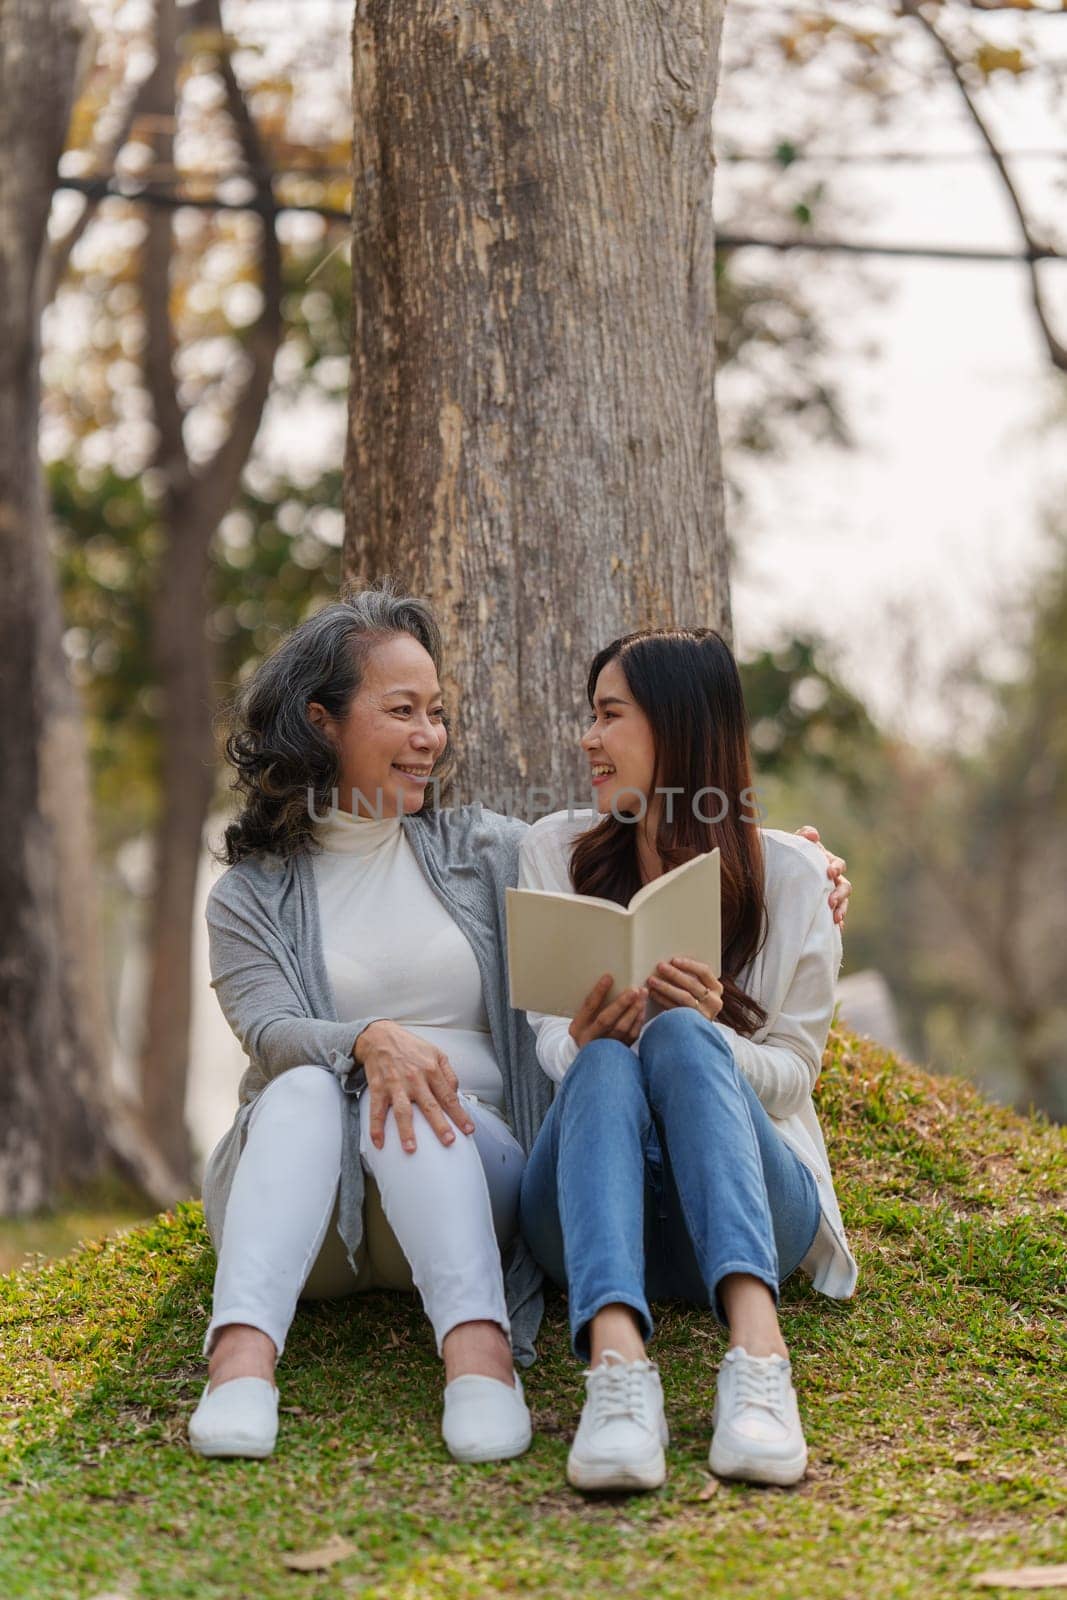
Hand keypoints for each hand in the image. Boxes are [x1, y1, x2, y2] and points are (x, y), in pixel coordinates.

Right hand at [354, 1020, 473, 1152]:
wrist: (380, 1036)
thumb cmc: (409, 1046)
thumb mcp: (436, 1053)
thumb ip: (448, 1073)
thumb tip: (456, 1093)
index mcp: (431, 1070)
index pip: (448, 1097)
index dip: (459, 1114)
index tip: (468, 1129)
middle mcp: (415, 1079)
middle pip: (429, 1106)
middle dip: (439, 1125)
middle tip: (448, 1141)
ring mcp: (395, 1085)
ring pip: (402, 1111)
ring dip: (406, 1131)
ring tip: (411, 1148)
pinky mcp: (378, 1088)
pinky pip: (377, 1111)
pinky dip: (376, 1128)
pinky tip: (378, 1142)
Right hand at [568, 974, 648, 1050]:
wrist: (591, 1057)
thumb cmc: (588, 1030)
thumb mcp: (582, 1020)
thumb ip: (593, 1006)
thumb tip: (609, 981)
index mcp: (578, 1027)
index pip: (588, 1007)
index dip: (598, 992)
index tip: (608, 977)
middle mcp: (590, 1038)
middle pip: (606, 1019)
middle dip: (621, 1003)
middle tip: (634, 990)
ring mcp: (605, 1046)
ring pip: (622, 1028)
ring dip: (634, 1010)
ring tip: (642, 995)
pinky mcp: (619, 1050)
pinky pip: (632, 1035)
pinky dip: (638, 1020)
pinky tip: (642, 1008)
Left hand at [647, 956, 722, 1020]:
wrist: (696, 1031)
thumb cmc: (696, 1003)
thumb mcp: (700, 990)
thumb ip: (692, 978)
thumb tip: (671, 964)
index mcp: (716, 988)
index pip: (704, 972)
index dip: (688, 964)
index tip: (674, 960)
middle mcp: (714, 1002)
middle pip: (693, 984)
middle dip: (674, 974)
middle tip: (660, 967)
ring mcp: (705, 1014)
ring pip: (684, 997)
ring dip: (666, 987)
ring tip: (652, 980)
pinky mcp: (693, 1023)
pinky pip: (676, 1009)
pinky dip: (663, 1000)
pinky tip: (654, 994)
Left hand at [795, 824, 851, 926]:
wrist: (777, 877)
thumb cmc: (789, 857)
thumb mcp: (795, 845)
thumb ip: (803, 836)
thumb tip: (813, 834)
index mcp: (827, 863)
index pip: (838, 864)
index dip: (836, 867)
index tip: (829, 873)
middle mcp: (832, 880)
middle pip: (845, 886)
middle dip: (840, 893)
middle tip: (831, 901)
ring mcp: (830, 896)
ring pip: (843, 903)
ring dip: (842, 909)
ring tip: (836, 918)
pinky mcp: (824, 911)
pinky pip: (834, 919)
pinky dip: (836, 924)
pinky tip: (835, 929)